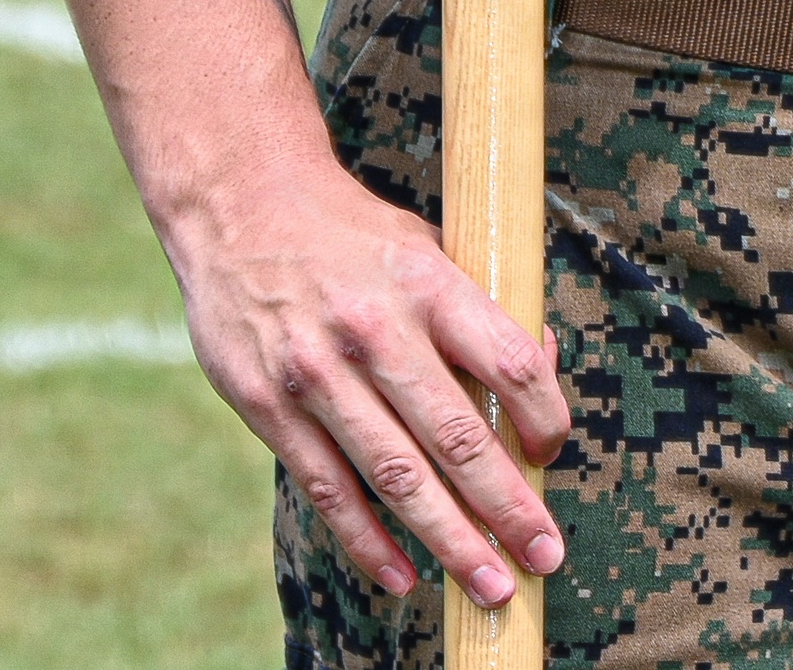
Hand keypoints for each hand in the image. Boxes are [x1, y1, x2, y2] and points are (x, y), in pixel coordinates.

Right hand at [167, 151, 569, 605]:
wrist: (238, 205)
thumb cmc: (348, 232)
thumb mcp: (421, 247)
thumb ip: (474, 308)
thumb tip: (541, 371)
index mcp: (425, 283)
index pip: (510, 364)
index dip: (547, 418)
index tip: (554, 451)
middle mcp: (374, 329)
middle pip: (459, 438)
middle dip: (509, 509)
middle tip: (544, 557)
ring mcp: (317, 372)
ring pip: (397, 477)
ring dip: (451, 541)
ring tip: (490, 587)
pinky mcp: (268, 403)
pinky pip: (328, 488)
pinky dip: (367, 541)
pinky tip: (402, 576)